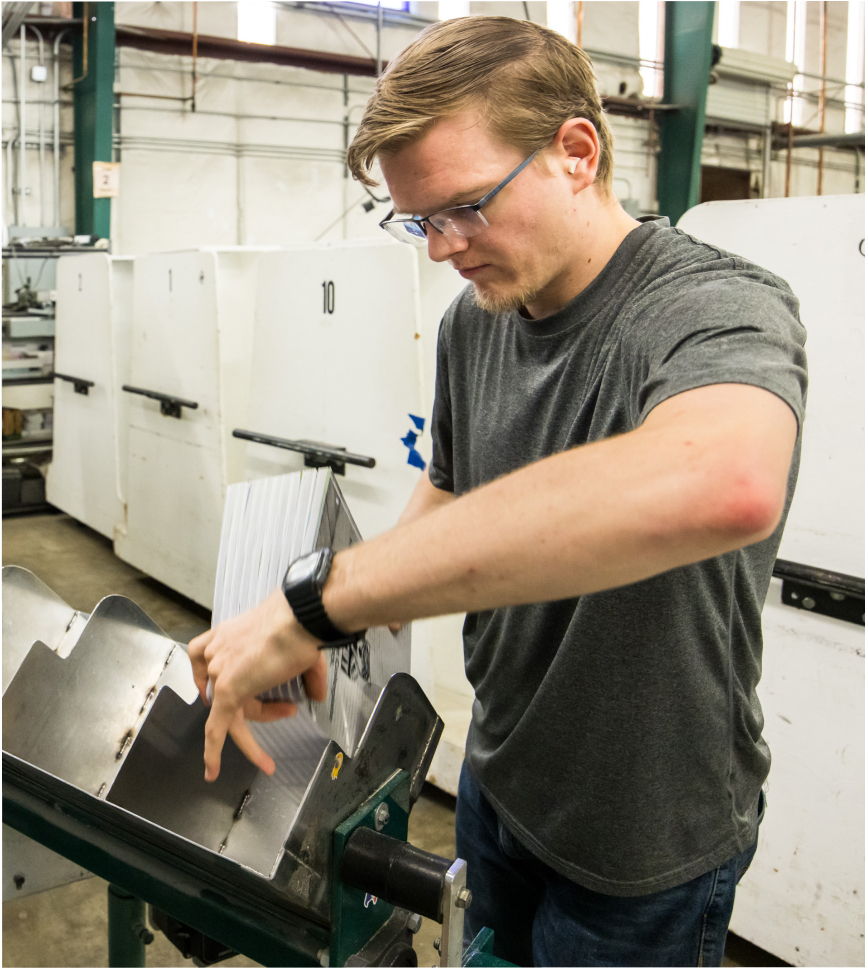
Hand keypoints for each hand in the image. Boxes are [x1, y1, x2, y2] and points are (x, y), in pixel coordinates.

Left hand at [188, 589, 327, 781]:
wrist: (300, 619)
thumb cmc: (303, 625)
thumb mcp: (301, 652)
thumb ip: (306, 676)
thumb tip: (316, 695)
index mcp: (228, 636)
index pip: (232, 669)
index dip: (253, 687)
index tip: (273, 695)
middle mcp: (218, 654)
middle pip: (229, 693)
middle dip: (260, 709)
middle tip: (288, 712)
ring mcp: (221, 673)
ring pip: (229, 715)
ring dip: (248, 738)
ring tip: (267, 760)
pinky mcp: (227, 692)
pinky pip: (215, 728)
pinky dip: (213, 751)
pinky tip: (212, 771)